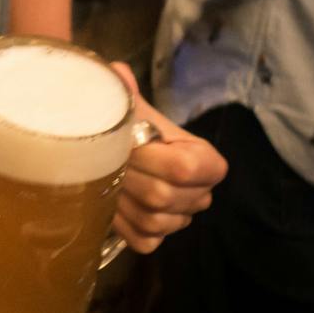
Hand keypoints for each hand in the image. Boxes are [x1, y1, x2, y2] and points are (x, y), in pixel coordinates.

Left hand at [111, 64, 226, 253]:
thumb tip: (116, 72)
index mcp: (205, 159)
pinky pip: (144, 240)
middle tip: (107, 162)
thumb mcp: (133, 109)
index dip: (154, 159)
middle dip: (129, 177)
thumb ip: (127, 93)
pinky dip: (123, 224)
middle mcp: (201, 193)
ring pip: (153, 220)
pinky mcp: (160, 238)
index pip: (188, 169)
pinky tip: (112, 203)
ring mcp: (182, 219)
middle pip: (164, 196)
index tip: (134, 144)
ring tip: (108, 180)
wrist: (129, 153)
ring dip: (122, 200)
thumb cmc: (134, 129)